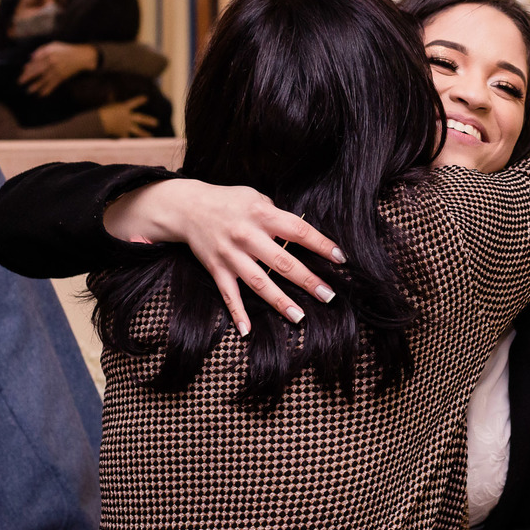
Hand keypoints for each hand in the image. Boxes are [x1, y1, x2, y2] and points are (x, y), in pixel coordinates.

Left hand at [19, 42, 99, 95]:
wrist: (81, 56)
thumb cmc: (66, 49)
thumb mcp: (54, 45)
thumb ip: (41, 50)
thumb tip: (30, 57)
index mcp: (49, 53)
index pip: (36, 60)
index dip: (29, 66)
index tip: (23, 71)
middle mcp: (52, 62)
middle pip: (37, 70)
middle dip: (28, 76)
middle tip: (20, 82)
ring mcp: (57, 70)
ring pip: (44, 79)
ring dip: (36, 86)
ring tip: (29, 91)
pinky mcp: (63, 77)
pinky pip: (53, 84)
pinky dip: (47, 90)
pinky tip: (41, 95)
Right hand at [96, 96, 158, 137]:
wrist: (101, 122)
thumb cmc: (104, 111)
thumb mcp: (109, 104)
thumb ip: (112, 99)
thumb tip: (111, 93)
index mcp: (125, 108)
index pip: (134, 102)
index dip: (140, 100)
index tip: (146, 98)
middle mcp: (128, 117)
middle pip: (141, 118)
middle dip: (149, 120)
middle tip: (157, 123)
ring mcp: (127, 126)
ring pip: (138, 130)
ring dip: (144, 133)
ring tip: (150, 136)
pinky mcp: (122, 133)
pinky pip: (126, 137)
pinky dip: (127, 140)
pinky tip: (133, 146)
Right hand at [103, 179, 345, 333]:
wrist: (188, 207)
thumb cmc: (229, 201)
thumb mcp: (256, 198)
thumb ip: (277, 215)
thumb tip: (301, 235)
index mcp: (262, 214)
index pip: (298, 231)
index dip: (321, 245)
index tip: (341, 259)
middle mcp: (247, 236)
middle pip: (282, 262)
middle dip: (307, 280)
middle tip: (328, 295)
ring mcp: (231, 255)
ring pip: (259, 282)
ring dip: (280, 301)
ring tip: (299, 317)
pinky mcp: (217, 269)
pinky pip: (228, 294)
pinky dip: (237, 313)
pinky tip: (247, 331)